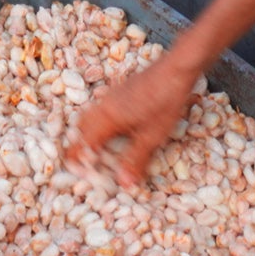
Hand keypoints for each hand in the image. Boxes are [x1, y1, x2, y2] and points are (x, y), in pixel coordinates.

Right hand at [72, 54, 198, 187]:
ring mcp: (110, 97)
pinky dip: (98, 124)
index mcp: (105, 118)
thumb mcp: (151, 137)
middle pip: (80, 128)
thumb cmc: (164, 102)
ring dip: (88, 134)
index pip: (82, 143)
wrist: (175, 70)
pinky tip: (113, 132)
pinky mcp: (119, 92)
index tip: (81, 175)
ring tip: (97, 152)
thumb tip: (124, 184)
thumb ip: (135, 160)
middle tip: (86, 165)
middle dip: (79, 146)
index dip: (79, 160)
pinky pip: (99, 110)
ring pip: (88, 117)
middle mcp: (103, 106)